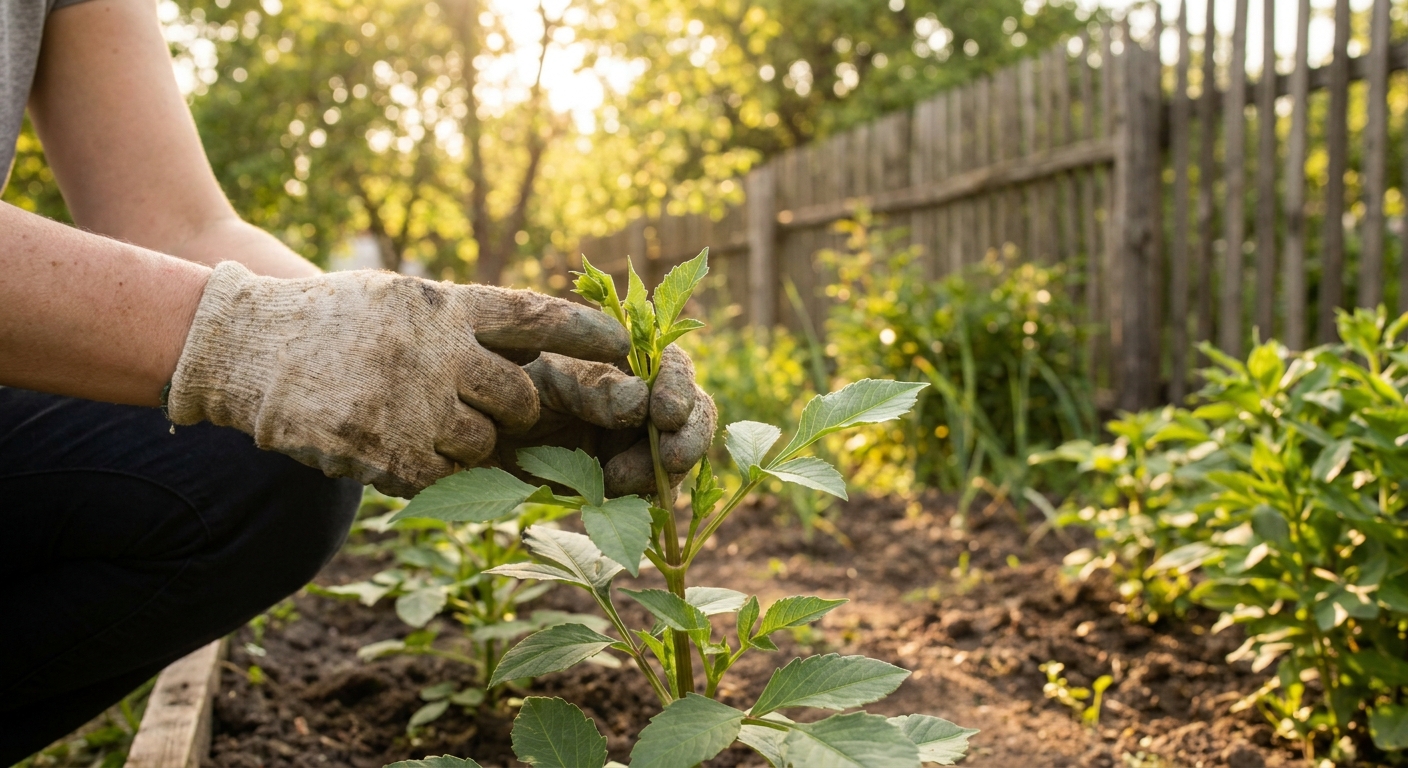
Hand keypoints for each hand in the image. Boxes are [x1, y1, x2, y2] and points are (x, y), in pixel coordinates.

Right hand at [167, 262, 628, 496]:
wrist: (244, 345)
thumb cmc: (333, 322)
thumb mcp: (404, 300)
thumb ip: (463, 322)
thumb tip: (535, 346)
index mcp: (446, 307)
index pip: (538, 316)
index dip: (588, 335)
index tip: (626, 346)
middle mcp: (435, 351)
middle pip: (521, 397)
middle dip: (520, 414)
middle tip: (499, 412)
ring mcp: (407, 402)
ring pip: (484, 445)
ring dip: (472, 446)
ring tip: (428, 425)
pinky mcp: (379, 449)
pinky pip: (441, 477)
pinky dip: (437, 473)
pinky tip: (406, 452)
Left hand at [493, 345, 716, 496]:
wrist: (474, 439)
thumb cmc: (508, 391)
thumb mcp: (546, 379)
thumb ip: (591, 386)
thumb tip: (640, 400)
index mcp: (627, 364)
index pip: (672, 367)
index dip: (678, 388)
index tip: (666, 414)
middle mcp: (640, 402)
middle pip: (690, 414)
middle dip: (688, 436)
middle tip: (672, 459)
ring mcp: (635, 444)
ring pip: (676, 458)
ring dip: (661, 473)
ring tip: (618, 482)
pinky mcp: (623, 483)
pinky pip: (651, 493)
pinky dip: (644, 498)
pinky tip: (616, 499)